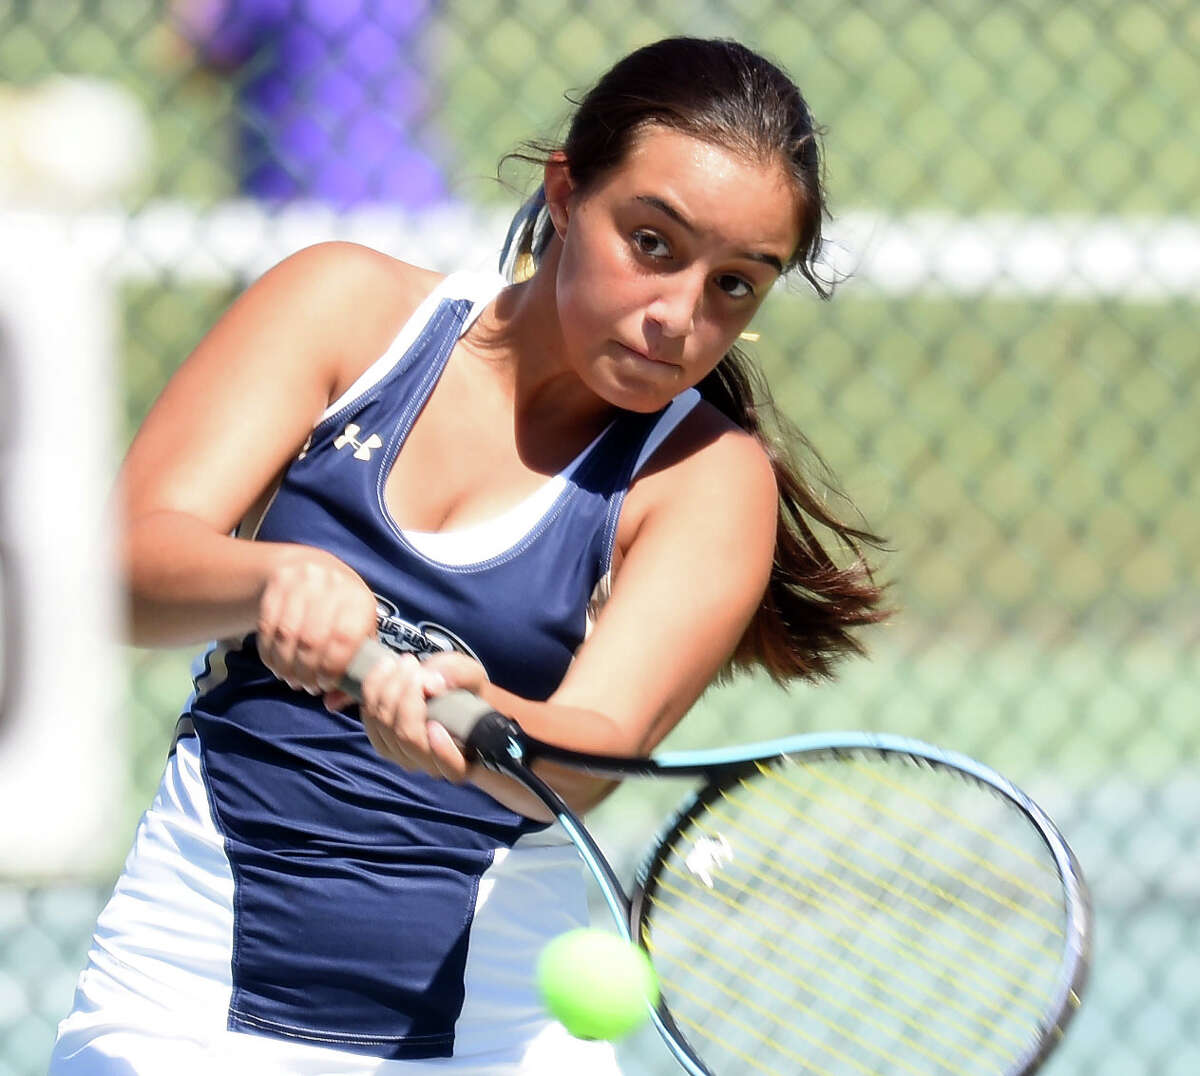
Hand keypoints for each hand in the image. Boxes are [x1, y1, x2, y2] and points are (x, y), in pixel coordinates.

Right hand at [256, 549, 377, 696]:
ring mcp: (305, 580)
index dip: (331, 668)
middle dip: (305, 672)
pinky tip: (276, 663)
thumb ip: (351, 673)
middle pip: (312, 640)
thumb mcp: (356, 636)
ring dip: (285, 666)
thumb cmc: (342, 614)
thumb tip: (332, 704)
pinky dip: (269, 652)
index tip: (324, 685)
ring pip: (286, 635)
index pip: (345, 640)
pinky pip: (267, 625)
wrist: (314, 570)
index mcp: (360, 601)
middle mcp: (334, 585)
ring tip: (290, 678)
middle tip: (305, 686)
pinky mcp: (278, 581)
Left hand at [354, 650, 488, 782]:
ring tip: (403, 662)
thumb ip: (461, 675)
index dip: (443, 751)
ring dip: (388, 686)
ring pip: (384, 726)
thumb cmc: (466, 690)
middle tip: (413, 663)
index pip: (452, 767)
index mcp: (464, 759)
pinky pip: (369, 719)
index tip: (437, 725)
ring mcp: (403, 756)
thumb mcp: (473, 677)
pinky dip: (372, 690)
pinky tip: (386, 670)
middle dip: (406, 693)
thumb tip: (434, 683)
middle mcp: (431, 765)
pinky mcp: (382, 742)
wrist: (447, 692)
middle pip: (408, 736)